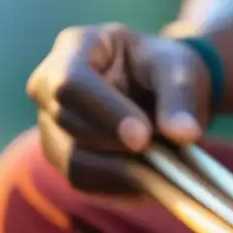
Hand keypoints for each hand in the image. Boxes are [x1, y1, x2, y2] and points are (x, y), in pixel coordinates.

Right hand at [26, 23, 212, 196]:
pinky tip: (153, 180)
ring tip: (165, 166)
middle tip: (168, 158)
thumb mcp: (180, 69)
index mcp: (76, 46)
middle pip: (69, 124)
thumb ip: (180, 97)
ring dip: (123, 171)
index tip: (143, 137)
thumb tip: (183, 134)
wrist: (158, 89)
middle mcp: (49, 86)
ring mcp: (49, 125)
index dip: (104, 112)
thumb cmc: (164, 68)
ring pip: (73, 161)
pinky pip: (85, 183)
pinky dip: (122, 187)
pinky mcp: (63, 158)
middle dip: (119, 147)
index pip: (72, 82)